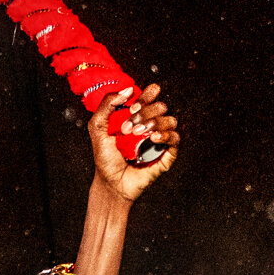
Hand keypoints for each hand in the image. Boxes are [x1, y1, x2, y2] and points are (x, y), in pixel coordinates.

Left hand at [88, 84, 178, 201]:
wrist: (110, 183)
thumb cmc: (105, 159)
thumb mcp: (97, 128)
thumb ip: (107, 105)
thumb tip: (128, 90)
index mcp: (138, 116)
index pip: (151, 96)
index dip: (146, 96)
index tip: (133, 106)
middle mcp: (151, 125)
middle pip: (161, 107)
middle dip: (144, 114)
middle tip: (127, 128)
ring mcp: (160, 140)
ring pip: (170, 120)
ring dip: (153, 123)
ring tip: (138, 134)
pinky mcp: (167, 154)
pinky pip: (176, 138)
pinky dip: (166, 135)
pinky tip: (153, 138)